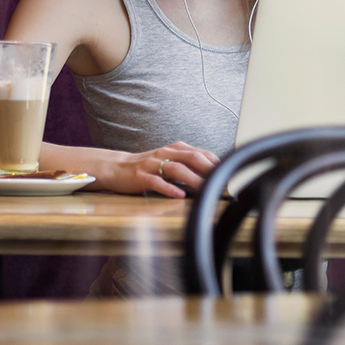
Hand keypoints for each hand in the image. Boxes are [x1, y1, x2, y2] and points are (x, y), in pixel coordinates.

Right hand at [99, 142, 220, 197]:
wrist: (117, 167)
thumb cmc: (148, 166)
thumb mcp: (170, 159)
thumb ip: (189, 163)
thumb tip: (213, 172)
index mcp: (175, 148)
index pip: (200, 153)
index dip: (215, 162)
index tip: (227, 173)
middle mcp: (166, 153)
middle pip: (191, 157)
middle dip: (208, 168)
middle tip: (221, 180)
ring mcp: (153, 164)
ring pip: (176, 169)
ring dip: (192, 179)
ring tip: (204, 188)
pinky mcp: (141, 177)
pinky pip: (156, 182)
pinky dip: (169, 188)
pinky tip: (179, 195)